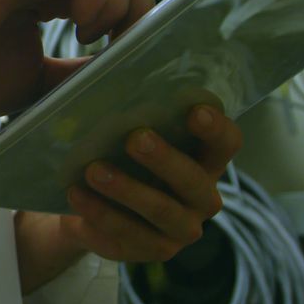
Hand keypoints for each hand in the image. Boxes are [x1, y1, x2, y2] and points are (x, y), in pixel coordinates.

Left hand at [14, 106, 242, 293]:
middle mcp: (201, 197)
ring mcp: (178, 230)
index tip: (193, 110)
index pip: (227, 143)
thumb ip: (129, 96)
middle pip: (195, 181)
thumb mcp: (122, 124)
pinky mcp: (148, 251)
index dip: (215, 128)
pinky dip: (100, 213)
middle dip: (165, 159)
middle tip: (134, 138)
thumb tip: (114, 52)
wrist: (86, 201)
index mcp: (204, 159)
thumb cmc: (113, 151)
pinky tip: (76, 194)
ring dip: (128, 190)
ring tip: (93, 170)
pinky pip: (127, 235)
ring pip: (161, 212)